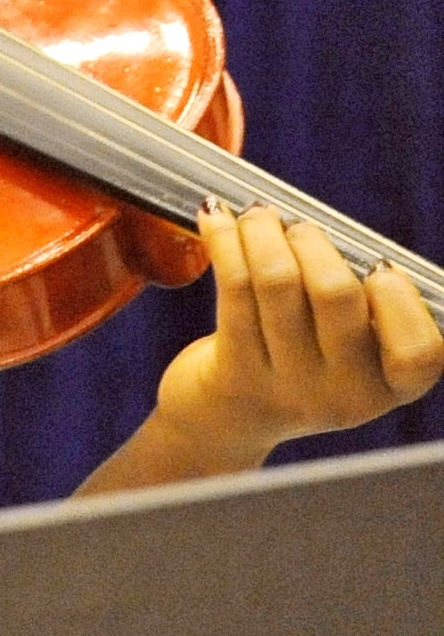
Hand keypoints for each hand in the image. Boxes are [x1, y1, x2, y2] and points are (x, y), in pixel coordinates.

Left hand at [150, 206, 443, 471]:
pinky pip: (233, 289)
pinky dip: (225, 242)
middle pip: (337, 295)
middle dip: (314, 243)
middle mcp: (345, 395)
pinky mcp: (235, 374)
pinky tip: (215, 217)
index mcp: (389, 388)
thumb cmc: (303, 361)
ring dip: (263, 232)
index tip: (379, 265)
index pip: (421, 351)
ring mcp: (289, 388)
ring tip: (257, 216)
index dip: (400, 300)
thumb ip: (362, 307)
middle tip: (299, 227)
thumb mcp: (350, 350)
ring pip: (277, 283)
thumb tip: (334, 235)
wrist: (228, 420)